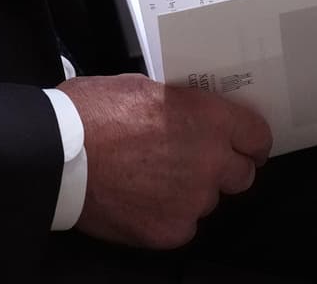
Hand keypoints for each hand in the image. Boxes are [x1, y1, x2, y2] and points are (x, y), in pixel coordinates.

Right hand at [61, 74, 271, 249]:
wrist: (59, 152)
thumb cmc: (93, 112)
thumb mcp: (146, 87)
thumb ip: (181, 106)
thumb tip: (191, 117)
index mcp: (208, 119)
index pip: (257, 135)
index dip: (250, 140)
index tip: (246, 145)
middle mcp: (209, 162)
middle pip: (241, 174)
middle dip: (223, 168)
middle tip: (197, 162)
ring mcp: (191, 200)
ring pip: (208, 200)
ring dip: (191, 191)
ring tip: (155, 178)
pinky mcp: (169, 230)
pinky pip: (182, 224)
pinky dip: (167, 214)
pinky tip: (141, 198)